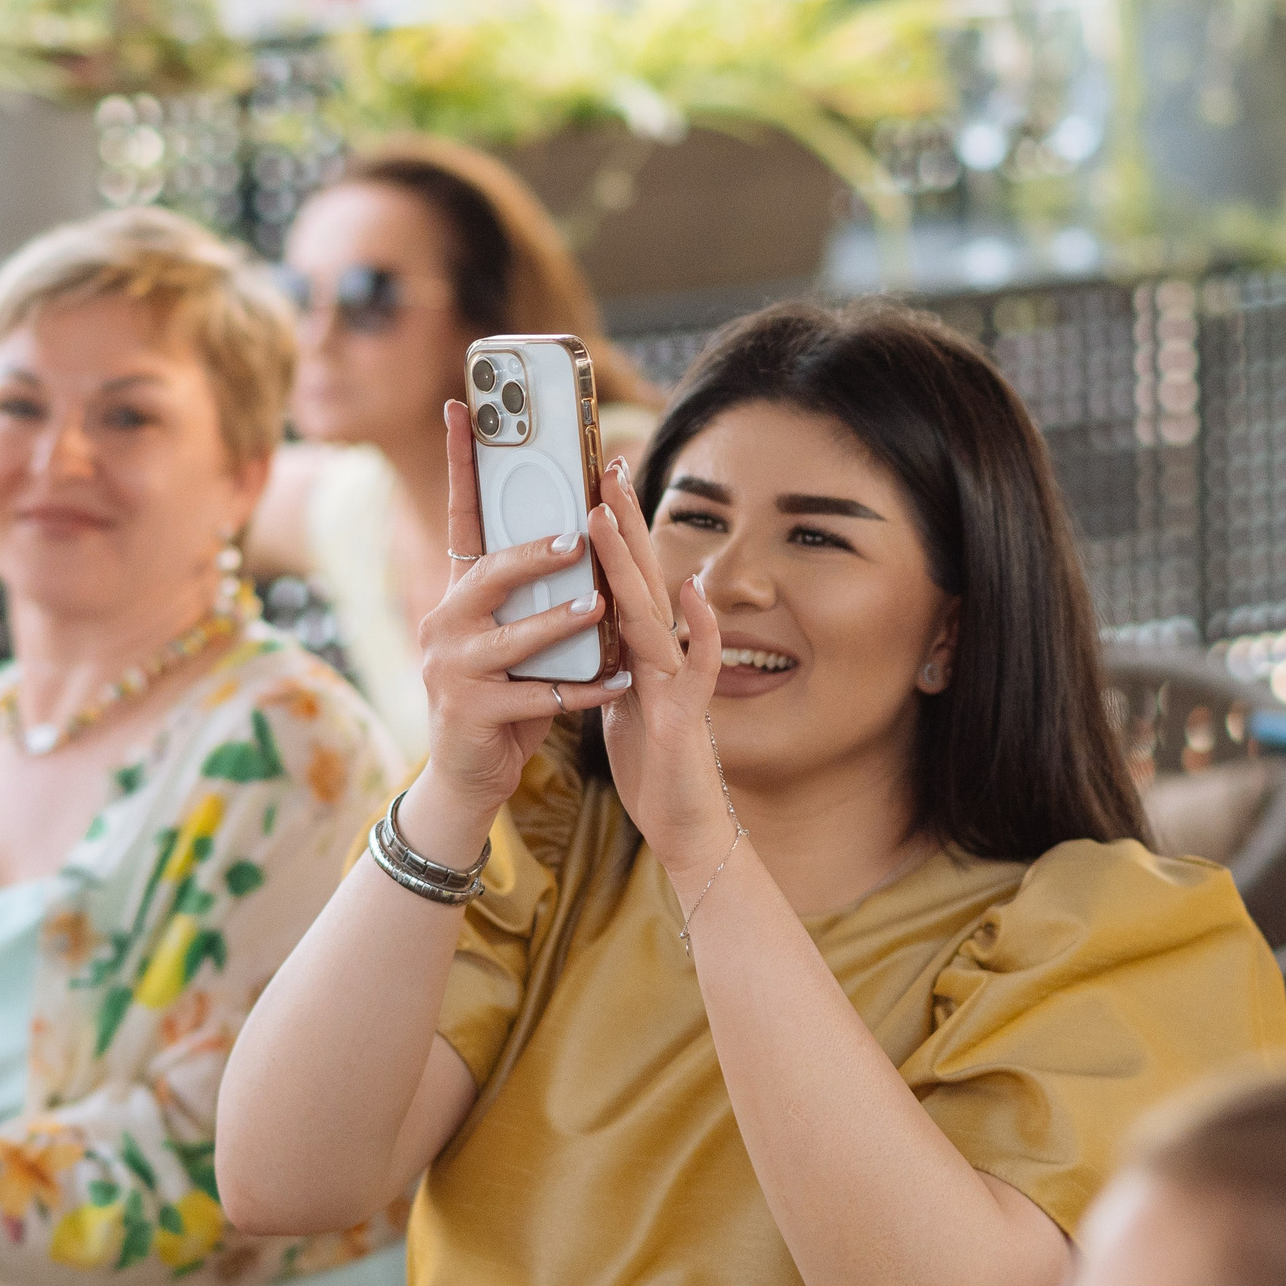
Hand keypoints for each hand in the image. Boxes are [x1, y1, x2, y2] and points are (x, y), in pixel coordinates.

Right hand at [406, 402, 632, 861]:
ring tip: (598, 605)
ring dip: (560, 621)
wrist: (466, 775)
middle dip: (534, 552)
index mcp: (457, 595)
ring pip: (514, 636)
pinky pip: (539, 697)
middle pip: (489, 573)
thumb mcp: (509, 636)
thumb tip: (579, 534)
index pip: (459, 516)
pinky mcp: (472, 712)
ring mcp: (453, 669)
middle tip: (575, 536)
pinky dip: (584, 691)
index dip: (460, 460)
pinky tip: (617, 685)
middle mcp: (445, 623)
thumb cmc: (501, 695)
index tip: (464, 405)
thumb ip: (530, 593)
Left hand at [589, 456, 735, 878]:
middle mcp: (660, 652)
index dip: (606, 528)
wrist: (682, 823)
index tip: (588, 476)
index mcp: (637, 648)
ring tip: (609, 512)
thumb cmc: (649, 760)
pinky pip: (697, 666)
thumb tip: (586, 619)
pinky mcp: (687, 712)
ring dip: (632, 559)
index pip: (619, 577)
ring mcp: (677, 677)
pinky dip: (698, 630)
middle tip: (603, 463)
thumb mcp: (617, 695)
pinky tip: (694, 594)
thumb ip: (609, 655)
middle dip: (620, 519)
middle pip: (638, 575)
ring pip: (652, 608)